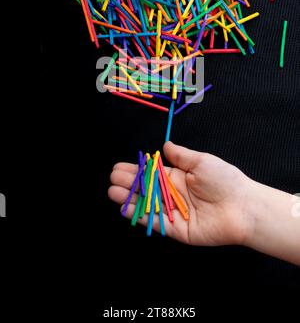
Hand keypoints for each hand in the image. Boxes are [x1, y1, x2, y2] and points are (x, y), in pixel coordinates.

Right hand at [108, 141, 253, 245]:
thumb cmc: (226, 180)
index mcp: (178, 177)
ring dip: (129, 199)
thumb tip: (165, 145)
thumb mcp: (202, 161)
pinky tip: (125, 207)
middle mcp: (173, 194)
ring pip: (146, 204)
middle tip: (113, 178)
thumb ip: (181, 155)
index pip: (151, 173)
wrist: (243, 207)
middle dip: (128, 182)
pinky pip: (154, 222)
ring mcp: (173, 212)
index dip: (135, 170)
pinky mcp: (176, 229)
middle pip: (145, 188)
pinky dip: (139, 215)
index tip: (119, 167)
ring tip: (113, 191)